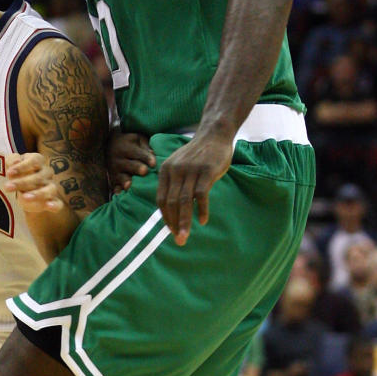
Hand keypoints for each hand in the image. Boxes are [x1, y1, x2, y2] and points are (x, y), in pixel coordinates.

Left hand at [5, 153, 63, 213]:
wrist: (23, 192)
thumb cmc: (17, 174)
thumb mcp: (11, 165)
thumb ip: (11, 161)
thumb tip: (16, 161)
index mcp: (38, 161)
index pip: (34, 161)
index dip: (22, 167)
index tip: (9, 173)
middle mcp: (47, 173)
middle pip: (38, 177)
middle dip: (22, 183)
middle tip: (7, 187)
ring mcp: (51, 187)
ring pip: (50, 189)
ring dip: (38, 194)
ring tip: (25, 197)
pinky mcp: (53, 201)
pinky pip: (58, 203)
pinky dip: (54, 205)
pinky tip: (49, 206)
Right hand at [107, 131, 154, 191]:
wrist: (109, 145)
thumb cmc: (130, 143)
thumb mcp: (138, 140)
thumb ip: (146, 147)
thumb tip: (154, 157)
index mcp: (126, 148)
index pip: (138, 153)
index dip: (146, 158)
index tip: (154, 163)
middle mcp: (119, 159)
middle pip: (129, 165)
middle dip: (136, 168)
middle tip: (144, 171)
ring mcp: (114, 170)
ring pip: (120, 176)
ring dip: (125, 181)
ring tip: (129, 185)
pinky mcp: (112, 179)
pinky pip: (114, 185)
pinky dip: (117, 190)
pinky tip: (119, 195)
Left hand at [157, 131, 232, 245]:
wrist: (214, 134)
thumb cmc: (198, 154)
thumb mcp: (180, 165)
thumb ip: (175, 183)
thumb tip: (173, 209)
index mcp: (165, 171)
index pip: (162, 199)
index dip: (165, 217)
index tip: (171, 230)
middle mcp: (175, 171)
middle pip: (171, 203)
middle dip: (173, 224)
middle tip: (178, 241)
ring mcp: (191, 170)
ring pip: (184, 201)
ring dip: (184, 222)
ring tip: (185, 237)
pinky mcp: (206, 171)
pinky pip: (201, 195)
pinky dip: (201, 210)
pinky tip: (202, 221)